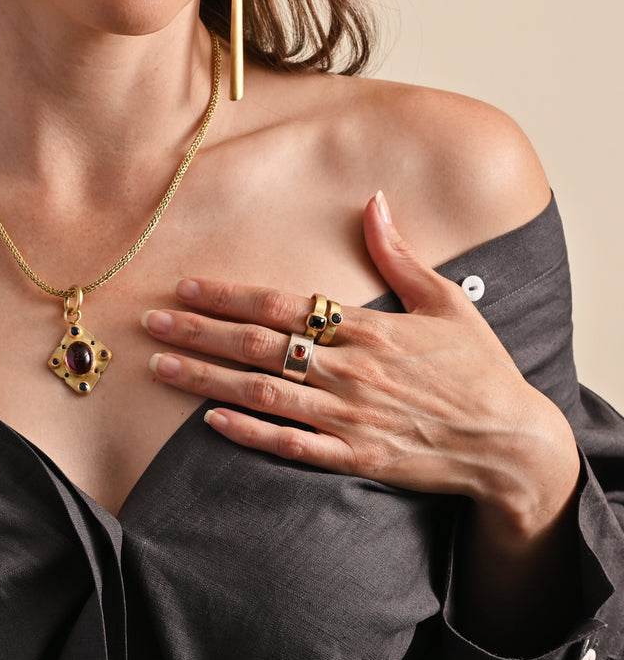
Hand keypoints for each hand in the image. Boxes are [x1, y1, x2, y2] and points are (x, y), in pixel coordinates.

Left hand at [143, 191, 578, 538]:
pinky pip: (290, 445)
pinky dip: (250, 434)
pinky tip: (210, 423)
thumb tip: (375, 203)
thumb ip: (400, 256)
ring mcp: (348, 416)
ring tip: (161, 368)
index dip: (228, 295)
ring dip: (207, 380)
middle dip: (199, 332)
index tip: (186, 286)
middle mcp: (349, 370)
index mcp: (367, 329)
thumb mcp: (447, 301)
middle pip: (258, 346)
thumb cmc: (478, 369)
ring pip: (262, 394)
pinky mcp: (353, 456)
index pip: (281, 304)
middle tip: (151, 323)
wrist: (508, 440)